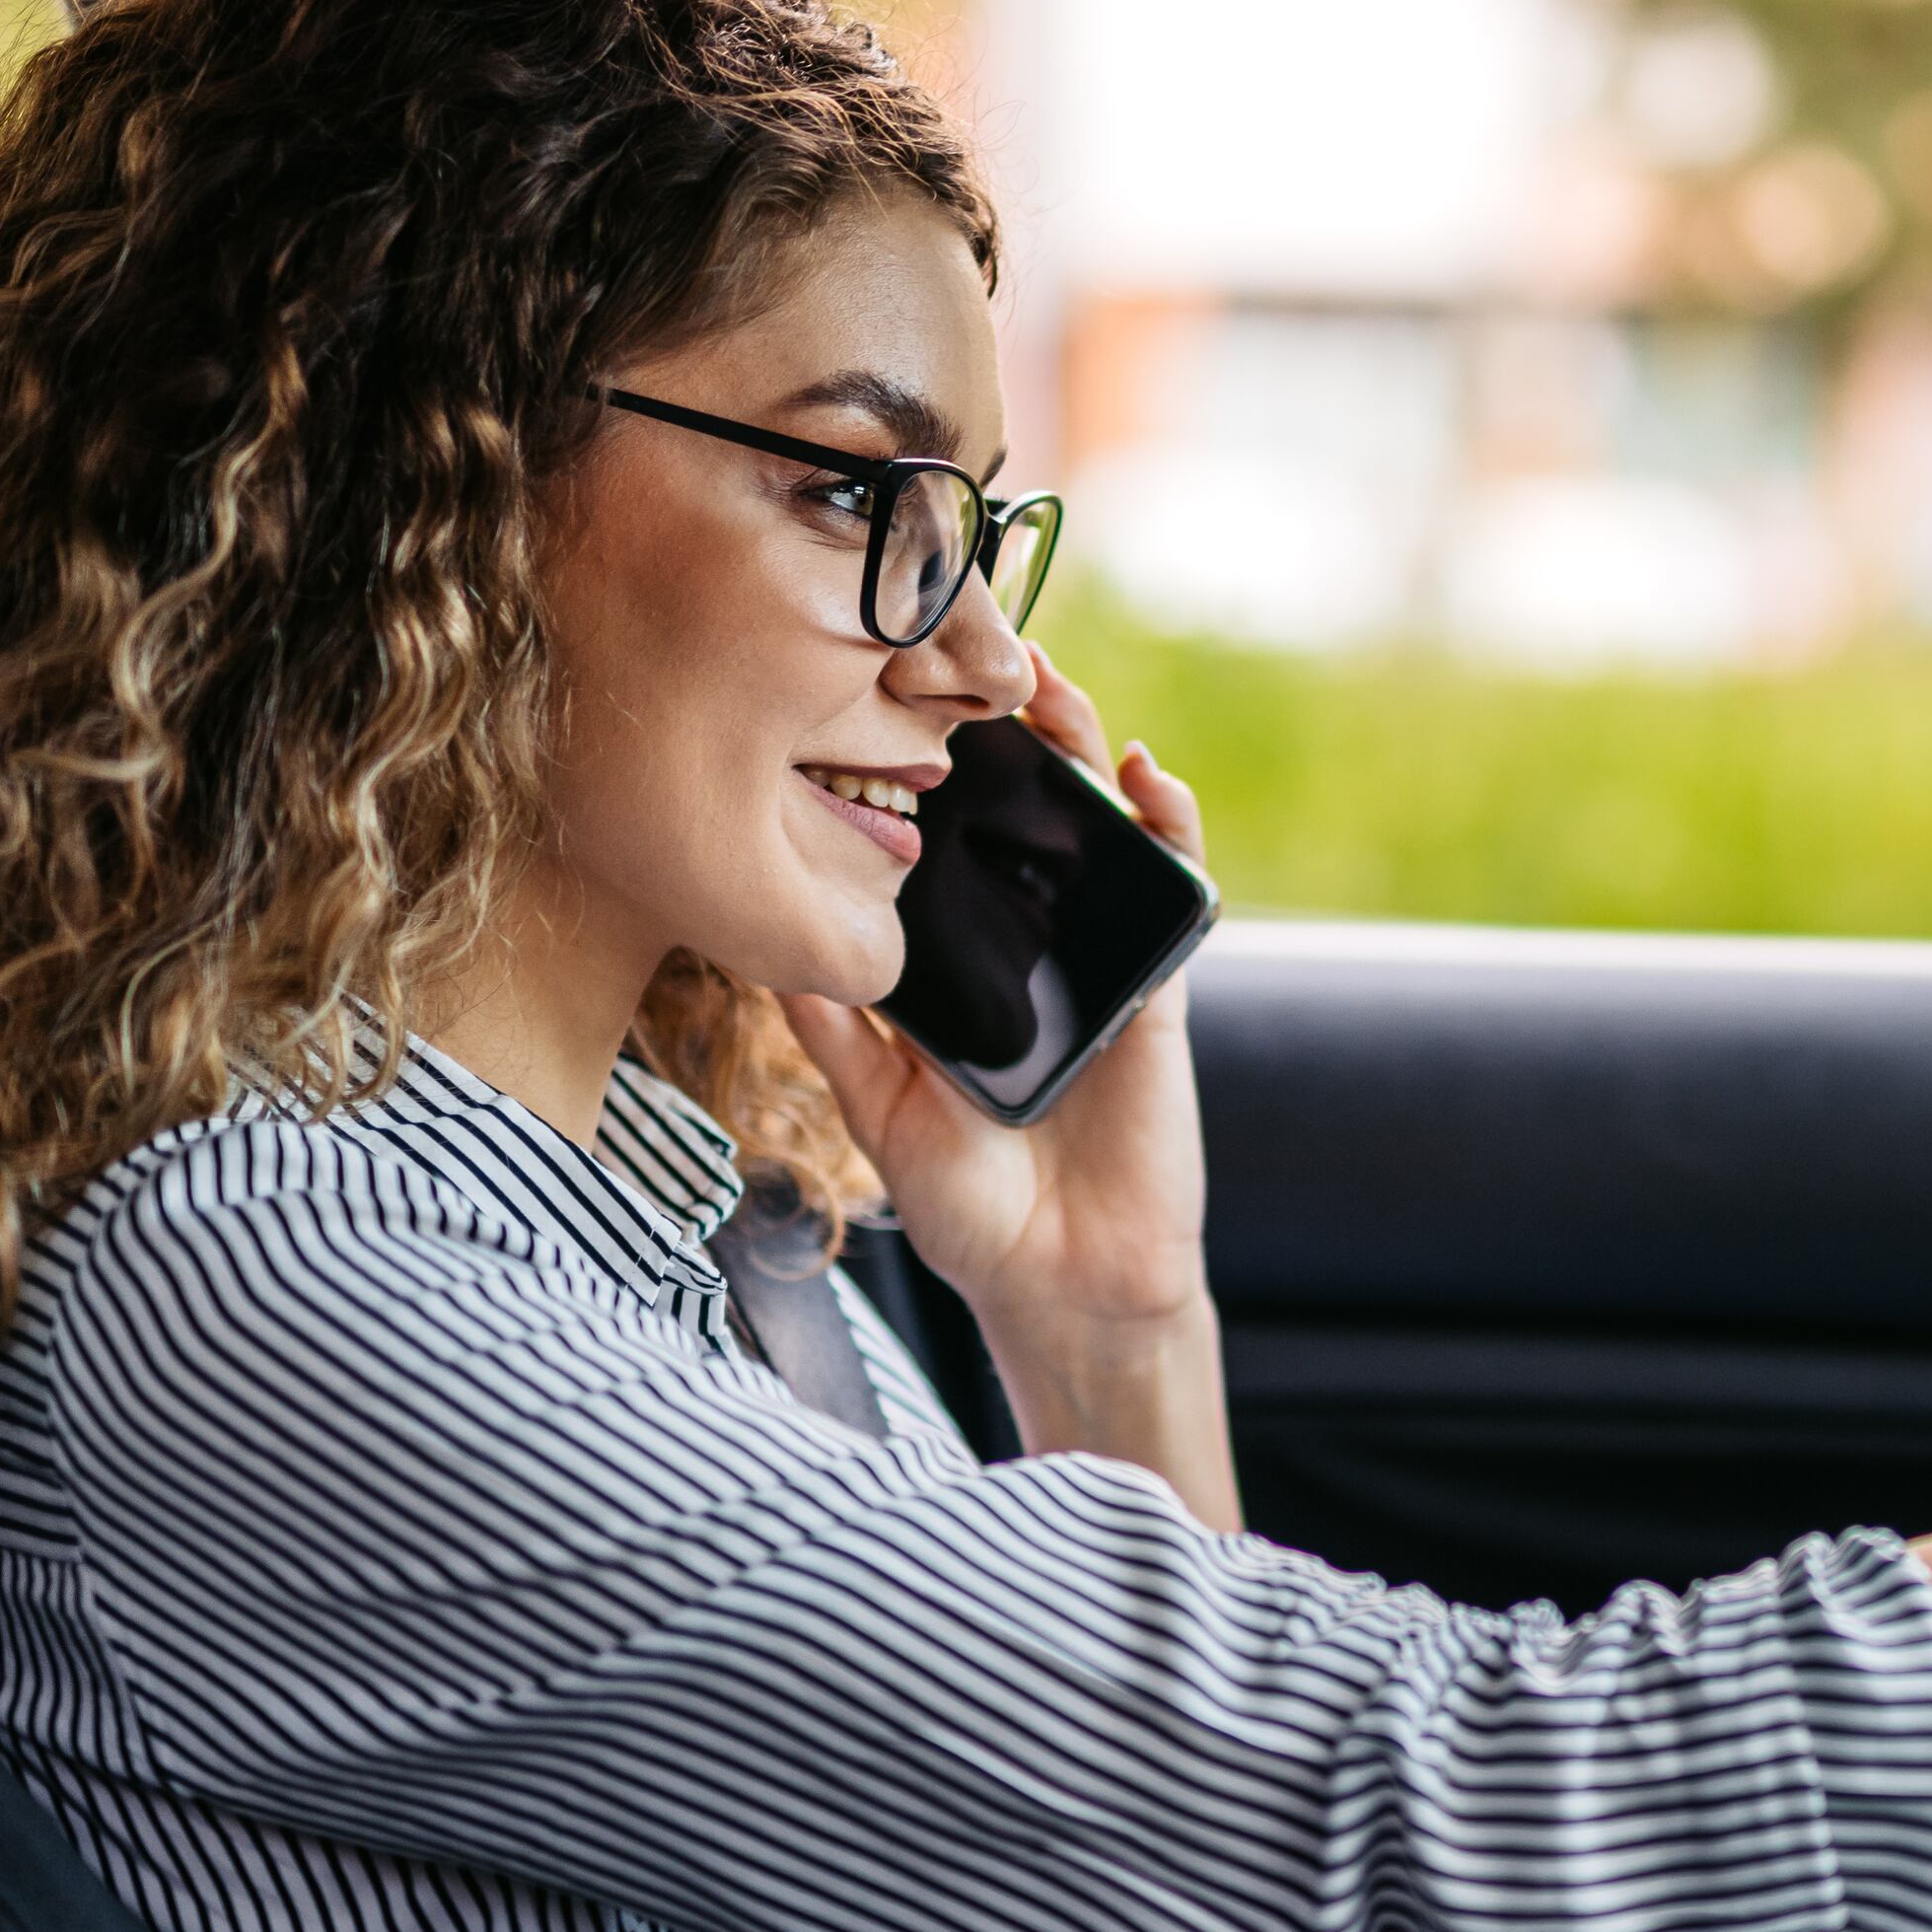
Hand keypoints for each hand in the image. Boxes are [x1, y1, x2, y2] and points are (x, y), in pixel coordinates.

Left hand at [775, 658, 1234, 1514]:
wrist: (1065, 1283)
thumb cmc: (972, 1209)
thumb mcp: (877, 1108)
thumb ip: (832, 1027)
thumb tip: (758, 942)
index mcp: (959, 964)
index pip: (938, 844)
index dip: (918, 770)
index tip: (877, 694)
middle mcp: (1028, 945)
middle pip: (1016, 813)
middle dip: (997, 730)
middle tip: (964, 648)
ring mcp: (1098, 957)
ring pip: (1092, 830)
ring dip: (1080, 749)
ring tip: (1049, 682)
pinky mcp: (1159, 986)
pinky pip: (1173, 888)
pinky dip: (1170, 826)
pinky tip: (1146, 773)